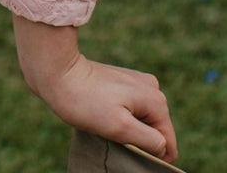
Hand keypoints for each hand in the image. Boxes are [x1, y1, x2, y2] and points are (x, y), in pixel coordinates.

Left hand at [13, 17, 177, 163]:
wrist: (58, 72)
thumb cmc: (85, 102)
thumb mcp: (120, 128)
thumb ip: (149, 140)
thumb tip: (164, 149)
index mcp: (156, 100)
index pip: (167, 143)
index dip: (150, 154)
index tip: (123, 147)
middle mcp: (152, 88)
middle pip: (156, 131)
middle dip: (138, 140)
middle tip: (112, 136)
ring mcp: (137, 83)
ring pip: (143, 122)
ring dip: (128, 130)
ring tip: (105, 124)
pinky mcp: (123, 82)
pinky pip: (131, 111)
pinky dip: (121, 118)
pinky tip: (103, 115)